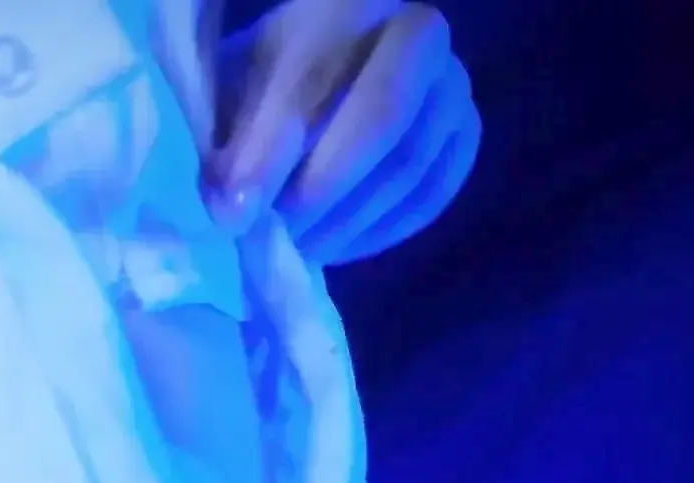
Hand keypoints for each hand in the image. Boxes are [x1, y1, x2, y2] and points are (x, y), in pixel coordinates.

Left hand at [205, 0, 481, 265]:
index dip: (268, 154)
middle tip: (275, 233)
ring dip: (346, 220)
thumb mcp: (231, 98)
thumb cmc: (260, 89)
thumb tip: (233, 211)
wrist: (317, 87)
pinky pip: (430, 195)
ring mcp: (452, 85)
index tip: (229, 213)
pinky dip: (376, 231)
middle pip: (385, 116)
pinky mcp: (464, 136)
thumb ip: (231, 144)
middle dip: (321, 187)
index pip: (312, 78)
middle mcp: (419, 29)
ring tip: (294, 247)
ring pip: (411, 165)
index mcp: (348, 3)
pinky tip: (331, 246)